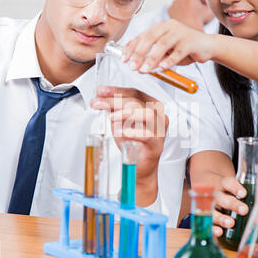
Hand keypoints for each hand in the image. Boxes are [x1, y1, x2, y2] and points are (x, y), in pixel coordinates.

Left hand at [90, 86, 168, 204]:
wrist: (139, 166)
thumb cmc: (133, 142)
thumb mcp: (120, 120)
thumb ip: (113, 107)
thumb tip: (100, 95)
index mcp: (151, 106)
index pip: (134, 92)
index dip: (116, 90)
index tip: (100, 91)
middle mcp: (158, 116)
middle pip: (138, 101)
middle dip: (115, 100)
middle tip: (98, 103)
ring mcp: (159, 130)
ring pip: (146, 114)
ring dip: (125, 113)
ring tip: (110, 118)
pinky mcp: (156, 145)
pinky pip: (147, 136)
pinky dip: (133, 132)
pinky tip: (121, 131)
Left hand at [122, 19, 214, 72]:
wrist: (208, 46)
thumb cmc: (185, 49)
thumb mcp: (166, 52)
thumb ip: (153, 56)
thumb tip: (137, 66)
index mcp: (160, 27)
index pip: (141, 36)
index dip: (131, 47)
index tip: (124, 59)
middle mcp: (169, 26)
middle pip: (150, 38)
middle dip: (139, 54)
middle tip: (133, 67)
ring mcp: (180, 33)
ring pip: (162, 45)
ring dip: (151, 59)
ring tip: (144, 70)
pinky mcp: (191, 41)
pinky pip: (178, 52)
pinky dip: (169, 61)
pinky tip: (162, 68)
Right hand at [212, 177, 248, 237]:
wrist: (204, 184)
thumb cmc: (224, 187)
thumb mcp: (234, 182)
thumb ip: (252, 186)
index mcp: (222, 183)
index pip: (228, 182)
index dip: (235, 188)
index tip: (244, 194)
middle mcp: (214, 194)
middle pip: (221, 198)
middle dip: (232, 204)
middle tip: (244, 210)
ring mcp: (209, 205)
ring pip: (212, 211)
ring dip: (221, 218)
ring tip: (230, 223)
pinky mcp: (206, 217)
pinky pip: (207, 222)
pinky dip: (212, 228)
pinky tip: (219, 232)